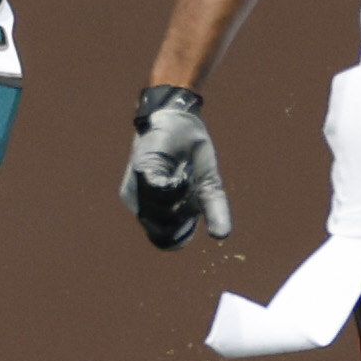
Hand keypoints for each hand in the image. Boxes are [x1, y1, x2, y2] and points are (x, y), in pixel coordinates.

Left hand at [120, 85, 231, 249]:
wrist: (182, 119)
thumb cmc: (192, 153)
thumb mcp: (208, 185)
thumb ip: (214, 210)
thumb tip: (221, 236)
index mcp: (161, 211)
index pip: (164, 241)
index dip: (180, 237)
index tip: (193, 216)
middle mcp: (145, 205)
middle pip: (162, 231)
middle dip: (182, 216)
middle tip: (190, 192)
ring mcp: (139, 190)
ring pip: (159, 212)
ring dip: (180, 197)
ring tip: (184, 176)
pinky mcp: (140, 172)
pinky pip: (157, 191)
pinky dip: (174, 186)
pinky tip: (179, 173)